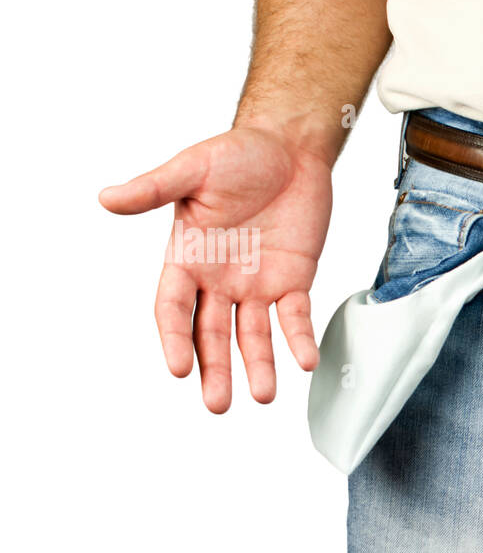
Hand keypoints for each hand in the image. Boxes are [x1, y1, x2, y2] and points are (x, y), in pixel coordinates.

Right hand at [100, 126, 331, 411]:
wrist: (289, 148)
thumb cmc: (237, 155)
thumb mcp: (192, 170)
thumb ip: (154, 189)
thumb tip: (107, 198)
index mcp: (187, 258)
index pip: (174, 309)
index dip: (176, 338)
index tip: (178, 368)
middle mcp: (219, 280)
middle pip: (213, 334)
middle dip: (215, 369)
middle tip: (218, 404)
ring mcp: (257, 284)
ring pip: (254, 335)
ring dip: (257, 366)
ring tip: (264, 395)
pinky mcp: (293, 280)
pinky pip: (296, 317)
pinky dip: (300, 339)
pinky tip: (305, 360)